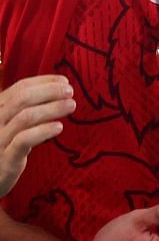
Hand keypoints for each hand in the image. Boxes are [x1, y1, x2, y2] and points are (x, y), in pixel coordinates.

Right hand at [0, 75, 75, 197]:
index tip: (65, 81)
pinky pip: (24, 140)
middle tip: (70, 92)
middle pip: (22, 99)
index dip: (44, 82)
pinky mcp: (6, 158)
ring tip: (71, 105)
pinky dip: (43, 131)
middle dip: (49, 92)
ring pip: (25, 117)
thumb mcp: (13, 122)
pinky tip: (59, 127)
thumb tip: (60, 87)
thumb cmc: (7, 145)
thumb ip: (27, 106)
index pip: (19, 87)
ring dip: (51, 108)